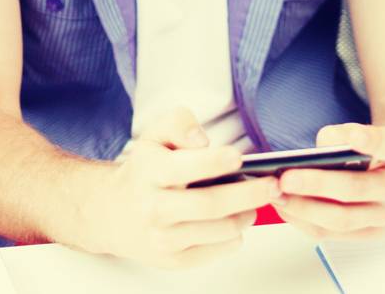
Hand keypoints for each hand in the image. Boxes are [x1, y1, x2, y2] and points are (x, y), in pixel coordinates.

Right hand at [82, 108, 276, 267]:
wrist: (111, 213)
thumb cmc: (143, 171)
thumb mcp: (153, 136)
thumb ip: (178, 124)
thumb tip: (202, 141)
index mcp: (149, 172)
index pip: (186, 168)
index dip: (216, 162)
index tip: (240, 158)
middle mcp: (154, 208)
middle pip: (212, 204)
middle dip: (250, 194)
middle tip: (273, 185)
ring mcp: (163, 238)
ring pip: (220, 230)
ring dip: (247, 215)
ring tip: (254, 203)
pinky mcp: (172, 260)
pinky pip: (217, 250)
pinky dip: (234, 236)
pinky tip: (235, 221)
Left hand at [273, 123, 384, 240]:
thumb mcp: (381, 137)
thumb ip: (351, 135)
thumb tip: (320, 146)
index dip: (369, 141)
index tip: (352, 136)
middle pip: (356, 189)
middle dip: (318, 184)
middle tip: (286, 178)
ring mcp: (384, 217)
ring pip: (342, 218)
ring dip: (305, 209)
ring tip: (277, 195)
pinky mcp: (369, 235)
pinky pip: (334, 234)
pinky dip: (306, 222)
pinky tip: (286, 208)